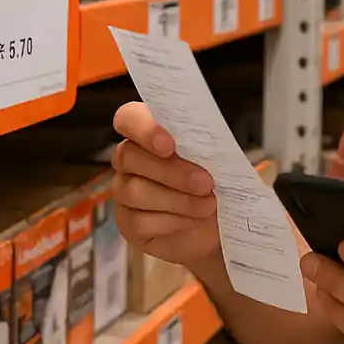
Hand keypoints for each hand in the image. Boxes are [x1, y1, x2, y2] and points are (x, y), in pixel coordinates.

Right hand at [111, 101, 220, 269]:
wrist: (218, 225)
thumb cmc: (216, 182)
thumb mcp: (219, 160)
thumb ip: (208, 146)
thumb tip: (213, 143)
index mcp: (149, 132)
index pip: (128, 118)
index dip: (144, 128)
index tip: (169, 145)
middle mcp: (130, 159)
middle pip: (130, 156)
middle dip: (172, 171)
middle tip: (206, 183)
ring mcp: (124, 191)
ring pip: (136, 191)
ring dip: (178, 199)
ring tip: (208, 204)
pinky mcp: (128, 223)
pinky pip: (140, 221)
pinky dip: (174, 221)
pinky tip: (195, 219)